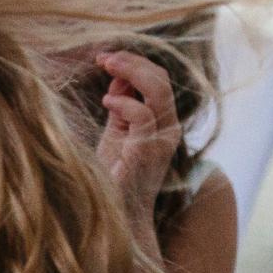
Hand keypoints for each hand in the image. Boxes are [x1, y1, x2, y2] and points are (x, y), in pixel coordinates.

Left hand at [93, 52, 181, 234]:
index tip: (107, 57)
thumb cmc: (114, 178)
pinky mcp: (148, 151)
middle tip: (104, 56)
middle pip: (161, 79)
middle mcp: (168, 129)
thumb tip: (117, 76)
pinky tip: (106, 101)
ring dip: (130, 71)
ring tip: (106, 65)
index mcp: (164, 123)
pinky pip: (143, 114)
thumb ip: (121, 106)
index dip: (135, 63)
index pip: (159, 80)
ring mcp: (161, 140)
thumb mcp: (117, 134)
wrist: (117, 216)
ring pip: (158, 89)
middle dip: (132, 61)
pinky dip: (123, 102)